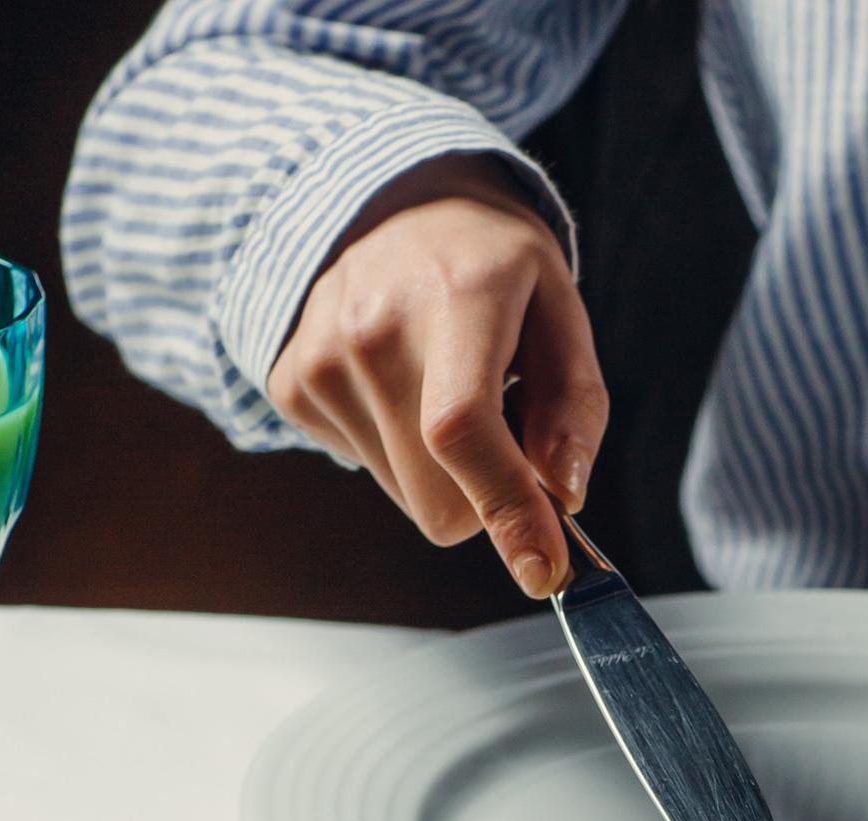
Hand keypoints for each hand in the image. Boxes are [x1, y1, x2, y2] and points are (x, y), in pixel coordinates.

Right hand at [268, 155, 606, 596]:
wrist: (389, 204)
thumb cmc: (489, 264)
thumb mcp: (559, 308)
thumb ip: (574, 404)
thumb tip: (563, 493)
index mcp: (455, 298)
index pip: (463, 429)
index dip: (504, 510)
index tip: (541, 570)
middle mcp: (373, 328)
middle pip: (437, 500)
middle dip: (484, 495)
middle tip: (499, 420)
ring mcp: (322, 358)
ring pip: (406, 496)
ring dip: (438, 469)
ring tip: (441, 384)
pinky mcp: (294, 385)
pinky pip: (366, 468)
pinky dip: (396, 446)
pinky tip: (399, 382)